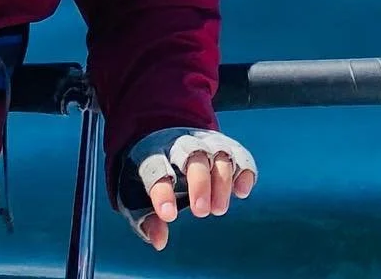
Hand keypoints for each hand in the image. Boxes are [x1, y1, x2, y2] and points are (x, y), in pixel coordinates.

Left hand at [120, 129, 256, 250]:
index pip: (157, 168)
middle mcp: (182, 142)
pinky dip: (245, 171)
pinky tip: (242, 192)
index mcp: (153, 153)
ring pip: (220, 153)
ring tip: (219, 210)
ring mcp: (207, 141)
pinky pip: (240, 154)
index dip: (164, 192)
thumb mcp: (136, 198)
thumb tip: (160, 241)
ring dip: (223, 181)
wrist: (164, 138)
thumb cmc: (148, 177)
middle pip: (194, 155)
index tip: (169, 216)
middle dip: (200, 183)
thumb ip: (146, 219)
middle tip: (201, 212)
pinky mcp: (226, 145)